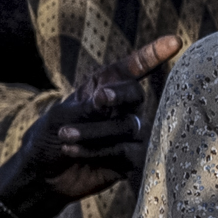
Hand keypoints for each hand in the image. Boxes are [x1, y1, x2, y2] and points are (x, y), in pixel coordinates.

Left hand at [0, 35, 179, 217]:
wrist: (42, 176)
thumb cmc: (47, 137)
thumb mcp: (62, 115)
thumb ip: (88, 106)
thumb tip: (108, 97)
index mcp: (104, 87)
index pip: (133, 68)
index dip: (153, 54)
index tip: (175, 41)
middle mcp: (121, 108)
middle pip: (135, 95)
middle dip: (120, 95)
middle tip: (101, 99)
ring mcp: (127, 134)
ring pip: (128, 126)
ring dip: (94, 130)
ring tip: (65, 136)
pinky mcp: (128, 159)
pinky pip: (124, 151)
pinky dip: (97, 149)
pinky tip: (72, 149)